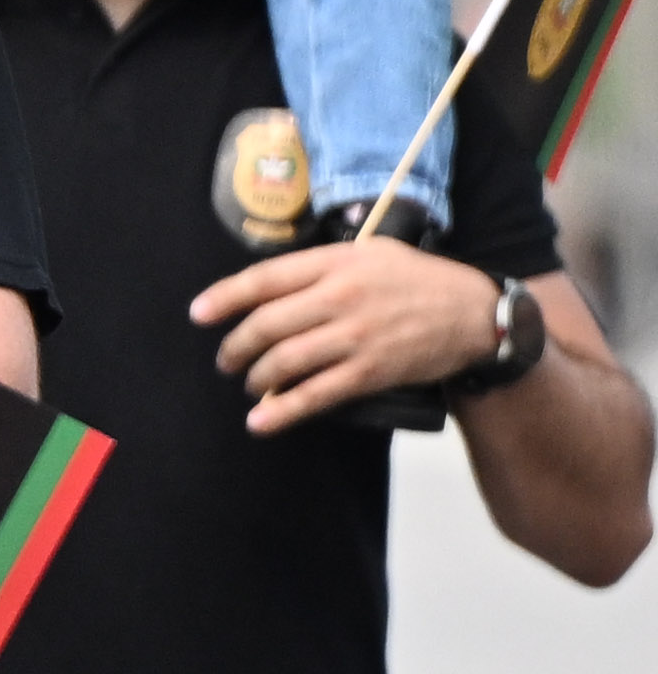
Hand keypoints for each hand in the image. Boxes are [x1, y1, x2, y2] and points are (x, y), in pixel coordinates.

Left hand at [192, 234, 513, 430]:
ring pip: (284, 361)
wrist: (476, 315)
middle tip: (226, 359)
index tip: (199, 315)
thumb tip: (270, 284)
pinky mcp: (371, 372)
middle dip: (235, 347)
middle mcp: (341, 298)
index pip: (263, 280)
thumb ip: (321, 265)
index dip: (223, 298)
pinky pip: (316, 394)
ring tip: (248, 383)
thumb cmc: (417, 279)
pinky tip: (261, 421)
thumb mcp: (370, 252)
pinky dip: (283, 410)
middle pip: (266, 325)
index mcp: (335, 263)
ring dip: (255, 377)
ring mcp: (356, 337)